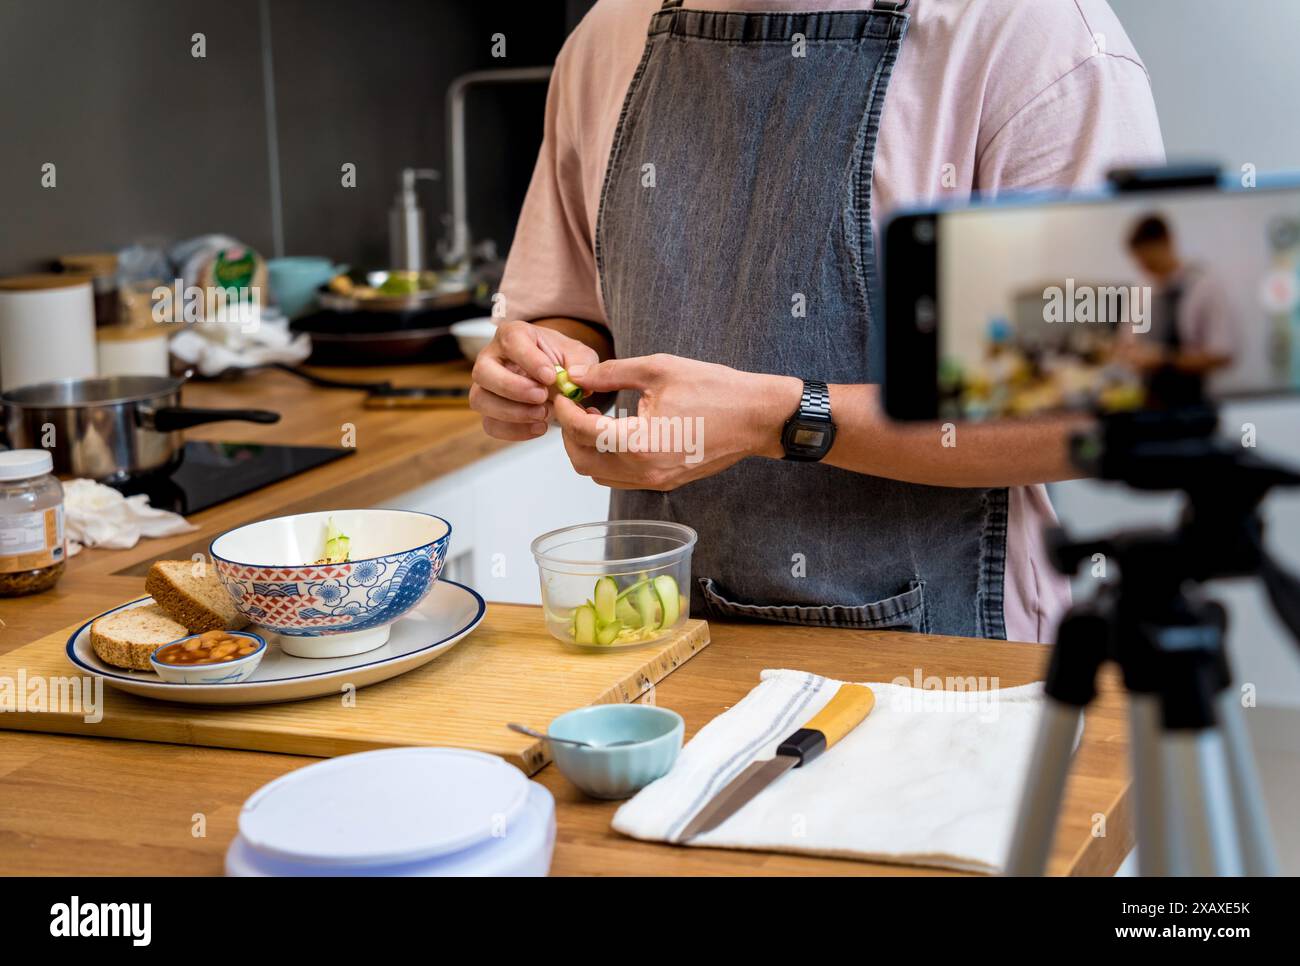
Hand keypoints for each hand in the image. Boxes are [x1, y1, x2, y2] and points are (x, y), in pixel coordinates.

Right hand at [469, 320, 599, 439]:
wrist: (554, 377)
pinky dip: (515, 431)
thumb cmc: (561, 360)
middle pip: (483, 372)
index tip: (551, 376)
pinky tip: (540, 427)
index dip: (529, 360)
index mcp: (513, 335)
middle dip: (513, 388)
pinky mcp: (489, 410)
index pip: (511, 341)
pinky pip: (490, 424)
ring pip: (480, 400)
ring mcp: (486, 385)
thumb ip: (582, 364)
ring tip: (544, 414)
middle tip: (542, 396)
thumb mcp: (578, 355)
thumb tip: (574, 380)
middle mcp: (491, 357)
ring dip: (513, 412)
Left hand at [553, 353, 800, 489]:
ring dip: (588, 448)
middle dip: (571, 432)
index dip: (566, 409)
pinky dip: (608, 458)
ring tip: (596, 417)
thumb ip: (612, 374)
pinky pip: (620, 478)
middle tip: (576, 404)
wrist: (756, 418)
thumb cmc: (715, 390)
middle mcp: (643, 470)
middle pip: (582, 461)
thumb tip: (578, 376)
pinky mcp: (664, 482)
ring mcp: (654, 480)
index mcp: (639, 442)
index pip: (582, 431)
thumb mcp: (659, 370)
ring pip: (599, 474)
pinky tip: (617, 431)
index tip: (564, 392)